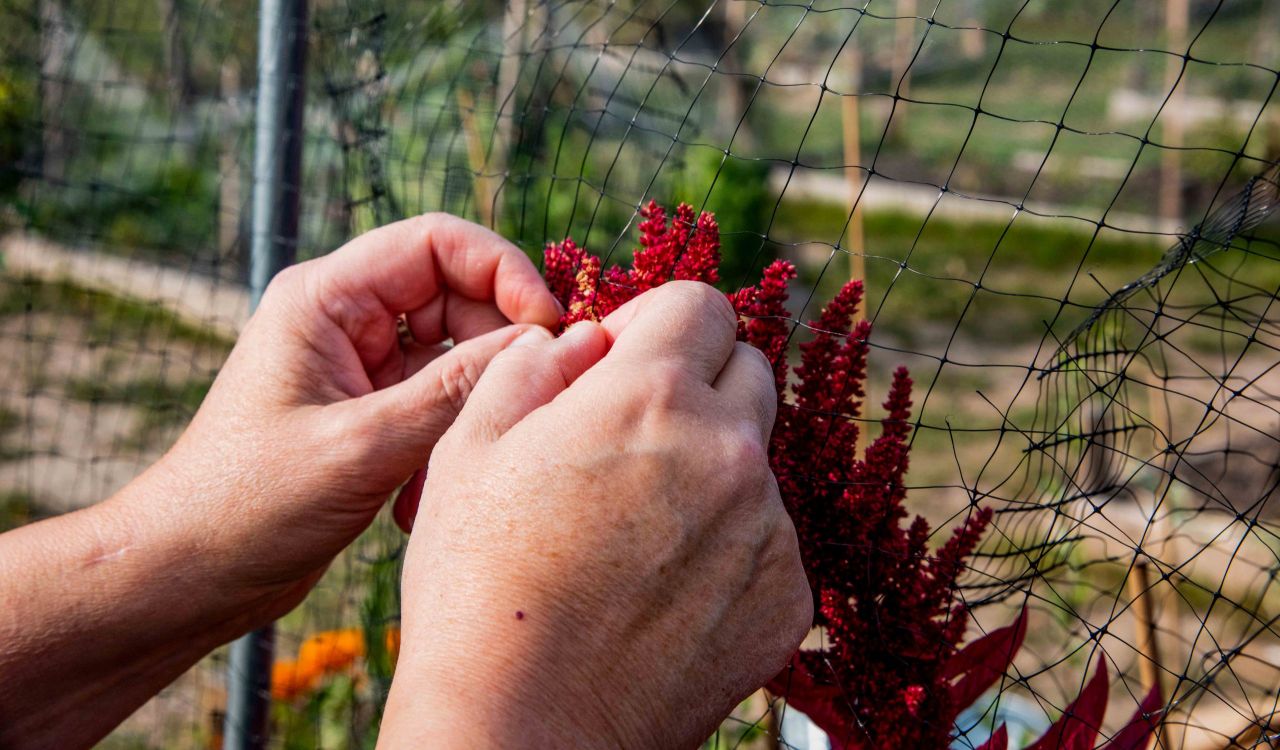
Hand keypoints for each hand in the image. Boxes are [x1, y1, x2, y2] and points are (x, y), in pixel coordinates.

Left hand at [129, 213, 560, 623]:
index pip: (437, 242)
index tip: (548, 325)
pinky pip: (438, 400)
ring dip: (474, 402)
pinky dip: (450, 437)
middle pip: (456, 295)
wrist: (189, 574)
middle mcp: (345, 319)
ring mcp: (359, 366)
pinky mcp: (370, 411)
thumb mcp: (363, 445)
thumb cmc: (249, 504)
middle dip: (499, 344)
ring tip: (464, 460)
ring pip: (455, 353)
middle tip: (533, 396)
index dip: (503, 271)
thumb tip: (545, 345)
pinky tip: (428, 493)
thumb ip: (456, 391)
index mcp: (326, 297)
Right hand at [380, 281, 812, 747]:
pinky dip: (729, 547)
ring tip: (634, 533)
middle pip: (748, 372)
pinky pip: (768, 541)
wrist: (519, 728)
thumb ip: (532, 365)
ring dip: (709, 471)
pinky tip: (662, 589)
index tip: (624, 359)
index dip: (658, 320)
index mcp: (652, 396)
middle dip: (696, 384)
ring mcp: (767, 529)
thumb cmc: (476, 586)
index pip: (703, 304)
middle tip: (631, 439)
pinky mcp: (786, 599)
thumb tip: (583, 340)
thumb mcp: (468, 447)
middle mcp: (728, 451)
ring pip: (754, 462)